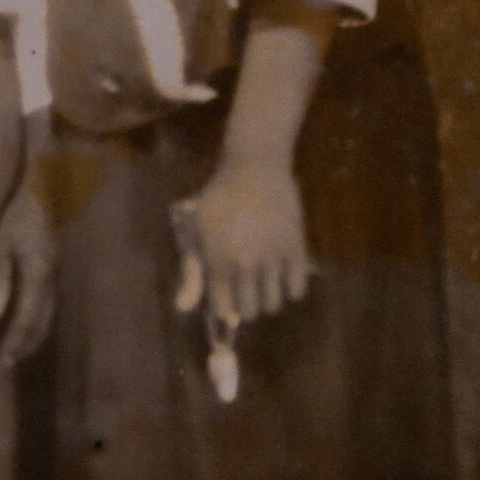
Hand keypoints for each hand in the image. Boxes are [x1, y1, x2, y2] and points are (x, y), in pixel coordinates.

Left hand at [0, 177, 56, 367]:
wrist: (47, 196)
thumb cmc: (17, 218)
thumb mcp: (0, 247)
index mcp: (37, 277)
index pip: (26, 320)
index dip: (14, 342)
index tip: (1, 360)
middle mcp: (50, 282)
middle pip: (40, 324)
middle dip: (24, 346)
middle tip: (7, 364)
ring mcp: (55, 278)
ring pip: (47, 318)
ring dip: (33, 338)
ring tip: (16, 353)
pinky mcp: (53, 273)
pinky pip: (48, 307)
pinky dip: (38, 324)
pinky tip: (28, 328)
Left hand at [175, 159, 312, 325]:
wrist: (254, 168)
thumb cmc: (219, 198)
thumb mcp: (196, 231)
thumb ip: (191, 271)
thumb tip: (182, 309)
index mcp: (218, 260)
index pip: (222, 307)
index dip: (224, 308)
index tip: (228, 301)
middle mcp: (245, 264)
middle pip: (250, 311)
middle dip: (247, 307)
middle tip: (248, 293)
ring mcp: (272, 258)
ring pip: (274, 305)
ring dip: (268, 300)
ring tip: (265, 285)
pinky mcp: (296, 249)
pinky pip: (297, 289)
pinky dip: (291, 289)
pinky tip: (284, 275)